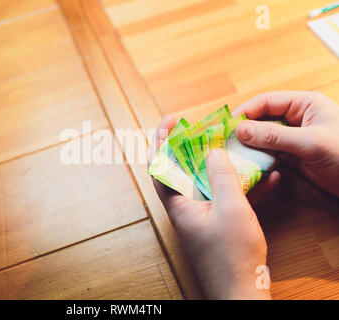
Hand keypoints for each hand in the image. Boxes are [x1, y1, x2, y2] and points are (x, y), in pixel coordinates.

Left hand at [149, 116, 275, 299]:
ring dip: (224, 166)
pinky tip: (268, 179)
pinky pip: (229, 200)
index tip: (170, 122)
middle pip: (184, 171)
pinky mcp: (221, 225)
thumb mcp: (230, 209)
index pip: (159, 167)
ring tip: (238, 148)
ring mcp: (205, 217)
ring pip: (209, 183)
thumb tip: (214, 152)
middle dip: (195, 147)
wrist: (242, 294)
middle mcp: (187, 209)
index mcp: (178, 204)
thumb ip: (222, 177)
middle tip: (208, 129)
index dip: (161, 142)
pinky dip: (244, 189)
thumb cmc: (231, 256)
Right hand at [233, 91, 338, 196]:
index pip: (266, 102)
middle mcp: (296, 118)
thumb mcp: (309, 142)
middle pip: (261, 119)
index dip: (244, 112)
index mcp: (303, 104)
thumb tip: (240, 130)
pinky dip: (258, 158)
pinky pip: (269, 153)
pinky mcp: (293, 156)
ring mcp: (294, 138)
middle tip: (224, 141)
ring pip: (263, 137)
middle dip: (244, 130)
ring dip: (249, 145)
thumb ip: (274, 136)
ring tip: (231, 153)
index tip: (225, 125)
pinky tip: (247, 164)